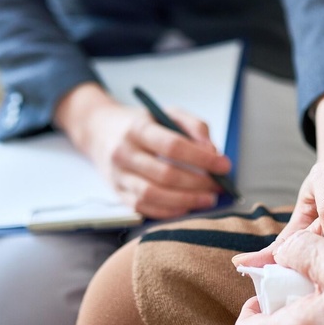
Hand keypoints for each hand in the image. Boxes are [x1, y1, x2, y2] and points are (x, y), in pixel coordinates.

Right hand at [55, 83, 231, 218]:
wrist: (99, 131)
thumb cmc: (141, 123)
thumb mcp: (167, 113)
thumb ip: (194, 126)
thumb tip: (212, 151)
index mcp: (137, 128)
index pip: (173, 146)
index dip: (202, 159)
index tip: (224, 165)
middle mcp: (124, 153)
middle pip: (165, 174)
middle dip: (198, 183)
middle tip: (219, 186)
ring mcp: (118, 175)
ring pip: (153, 195)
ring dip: (186, 201)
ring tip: (208, 199)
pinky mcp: (118, 193)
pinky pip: (144, 208)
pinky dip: (169, 211)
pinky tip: (187, 206)